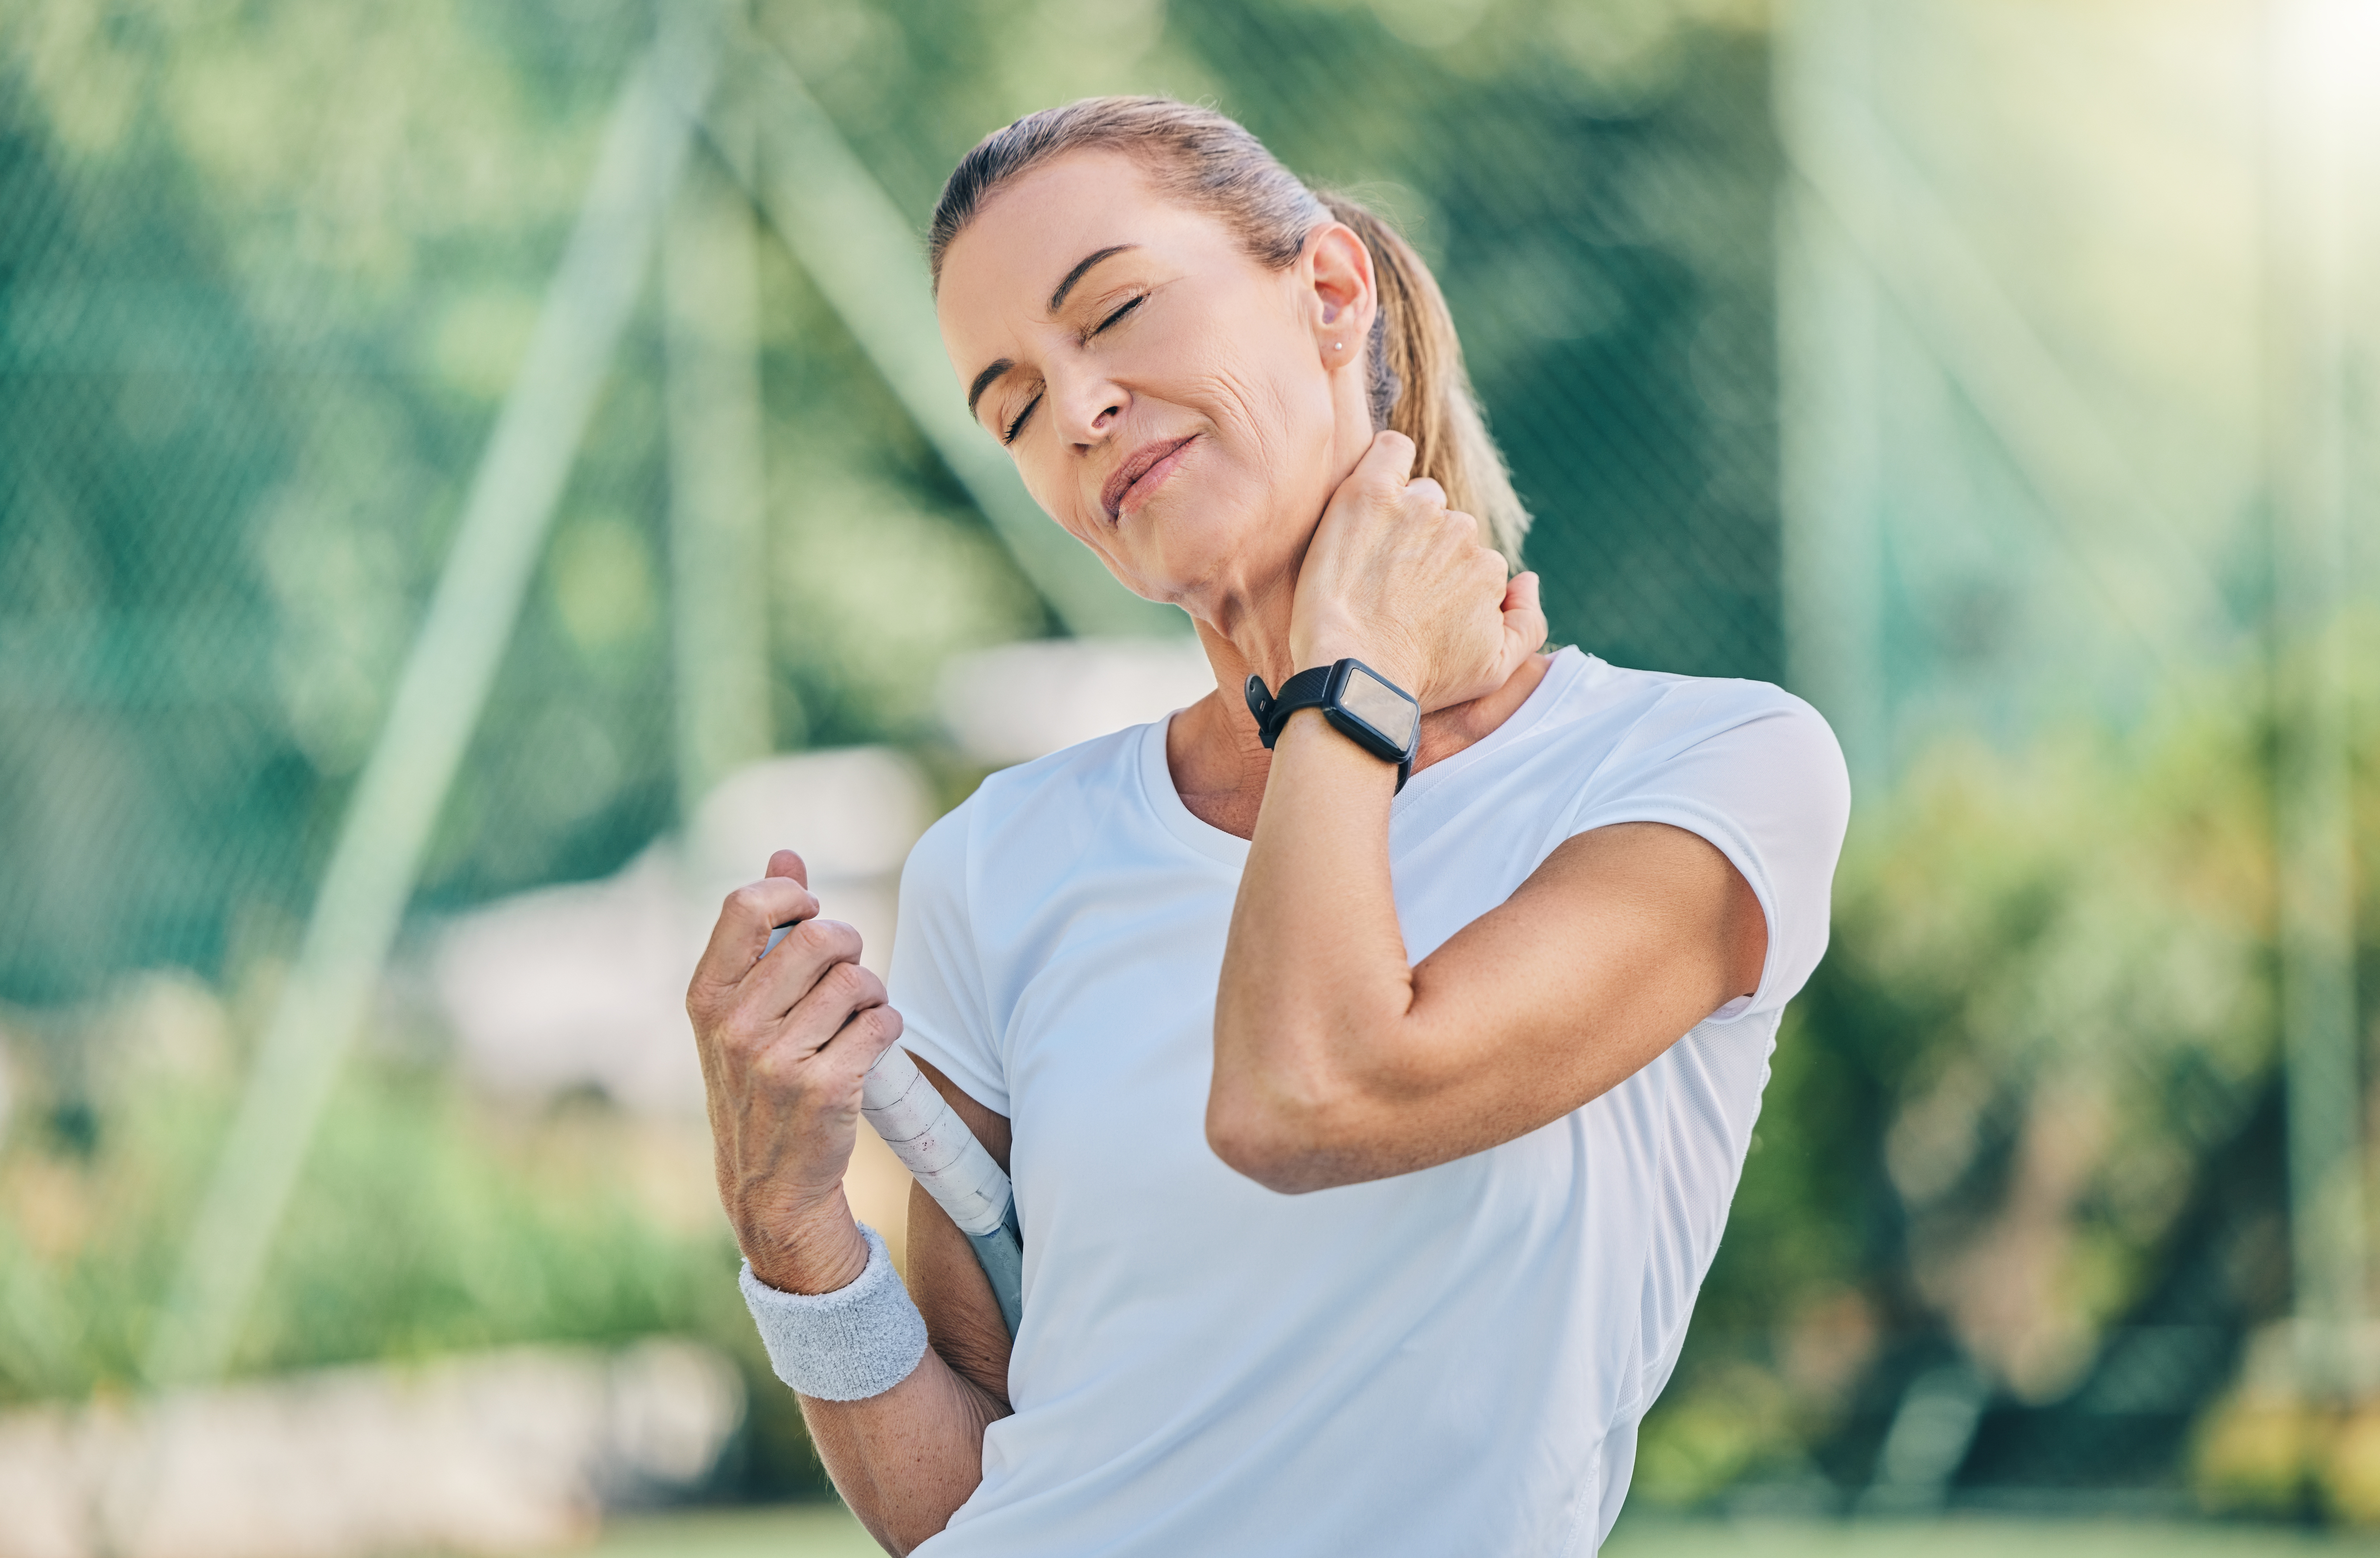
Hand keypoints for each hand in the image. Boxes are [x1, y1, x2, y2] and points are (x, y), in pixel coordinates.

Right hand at [686, 848, 904, 1293]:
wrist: (769, 1183)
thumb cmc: (760, 1082)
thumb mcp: (741, 1008)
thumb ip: (763, 929)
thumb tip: (786, 855)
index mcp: (707, 995)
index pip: (748, 904)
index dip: (795, 898)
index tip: (810, 919)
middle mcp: (733, 1024)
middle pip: (821, 937)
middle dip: (850, 948)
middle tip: (848, 976)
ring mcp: (775, 1059)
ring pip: (858, 980)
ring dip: (873, 993)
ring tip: (858, 1017)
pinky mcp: (823, 1088)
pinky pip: (881, 1023)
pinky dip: (889, 1027)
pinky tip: (872, 1046)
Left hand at [1288, 431, 1545, 711]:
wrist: (1353, 674)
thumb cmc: (1418, 679)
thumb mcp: (1492, 671)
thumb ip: (1528, 624)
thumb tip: (1529, 579)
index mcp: (1489, 568)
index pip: (1470, 558)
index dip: (1440, 582)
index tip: (1411, 605)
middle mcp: (1461, 533)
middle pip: (1445, 526)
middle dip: (1420, 550)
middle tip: (1385, 587)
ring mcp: (1417, 511)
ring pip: (1418, 497)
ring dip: (1400, 518)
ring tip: (1368, 560)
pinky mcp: (1370, 495)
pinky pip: (1391, 451)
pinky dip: (1388, 458)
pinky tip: (1376, 484)